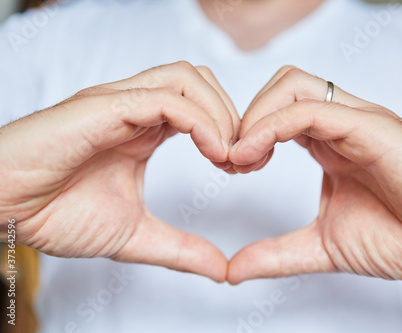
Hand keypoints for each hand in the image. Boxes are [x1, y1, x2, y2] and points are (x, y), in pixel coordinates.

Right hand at [0, 62, 239, 281]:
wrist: (3, 209)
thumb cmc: (55, 213)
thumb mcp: (135, 235)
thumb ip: (180, 249)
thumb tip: (222, 270)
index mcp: (144, 128)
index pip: (202, 104)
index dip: (231, 131)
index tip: (243, 168)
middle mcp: (134, 107)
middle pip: (201, 81)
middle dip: (233, 116)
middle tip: (242, 161)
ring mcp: (120, 103)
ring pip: (187, 78)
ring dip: (220, 114)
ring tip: (226, 157)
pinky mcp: (104, 107)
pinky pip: (166, 98)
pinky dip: (200, 121)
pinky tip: (212, 151)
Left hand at [228, 66, 401, 283]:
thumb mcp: (323, 246)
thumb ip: (278, 255)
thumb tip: (234, 269)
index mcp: (329, 143)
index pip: (274, 112)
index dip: (243, 134)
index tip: (228, 167)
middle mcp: (340, 124)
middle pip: (278, 87)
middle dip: (243, 117)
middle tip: (230, 160)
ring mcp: (356, 121)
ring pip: (291, 86)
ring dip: (253, 117)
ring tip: (240, 158)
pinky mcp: (371, 127)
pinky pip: (311, 109)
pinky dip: (271, 126)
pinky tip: (252, 155)